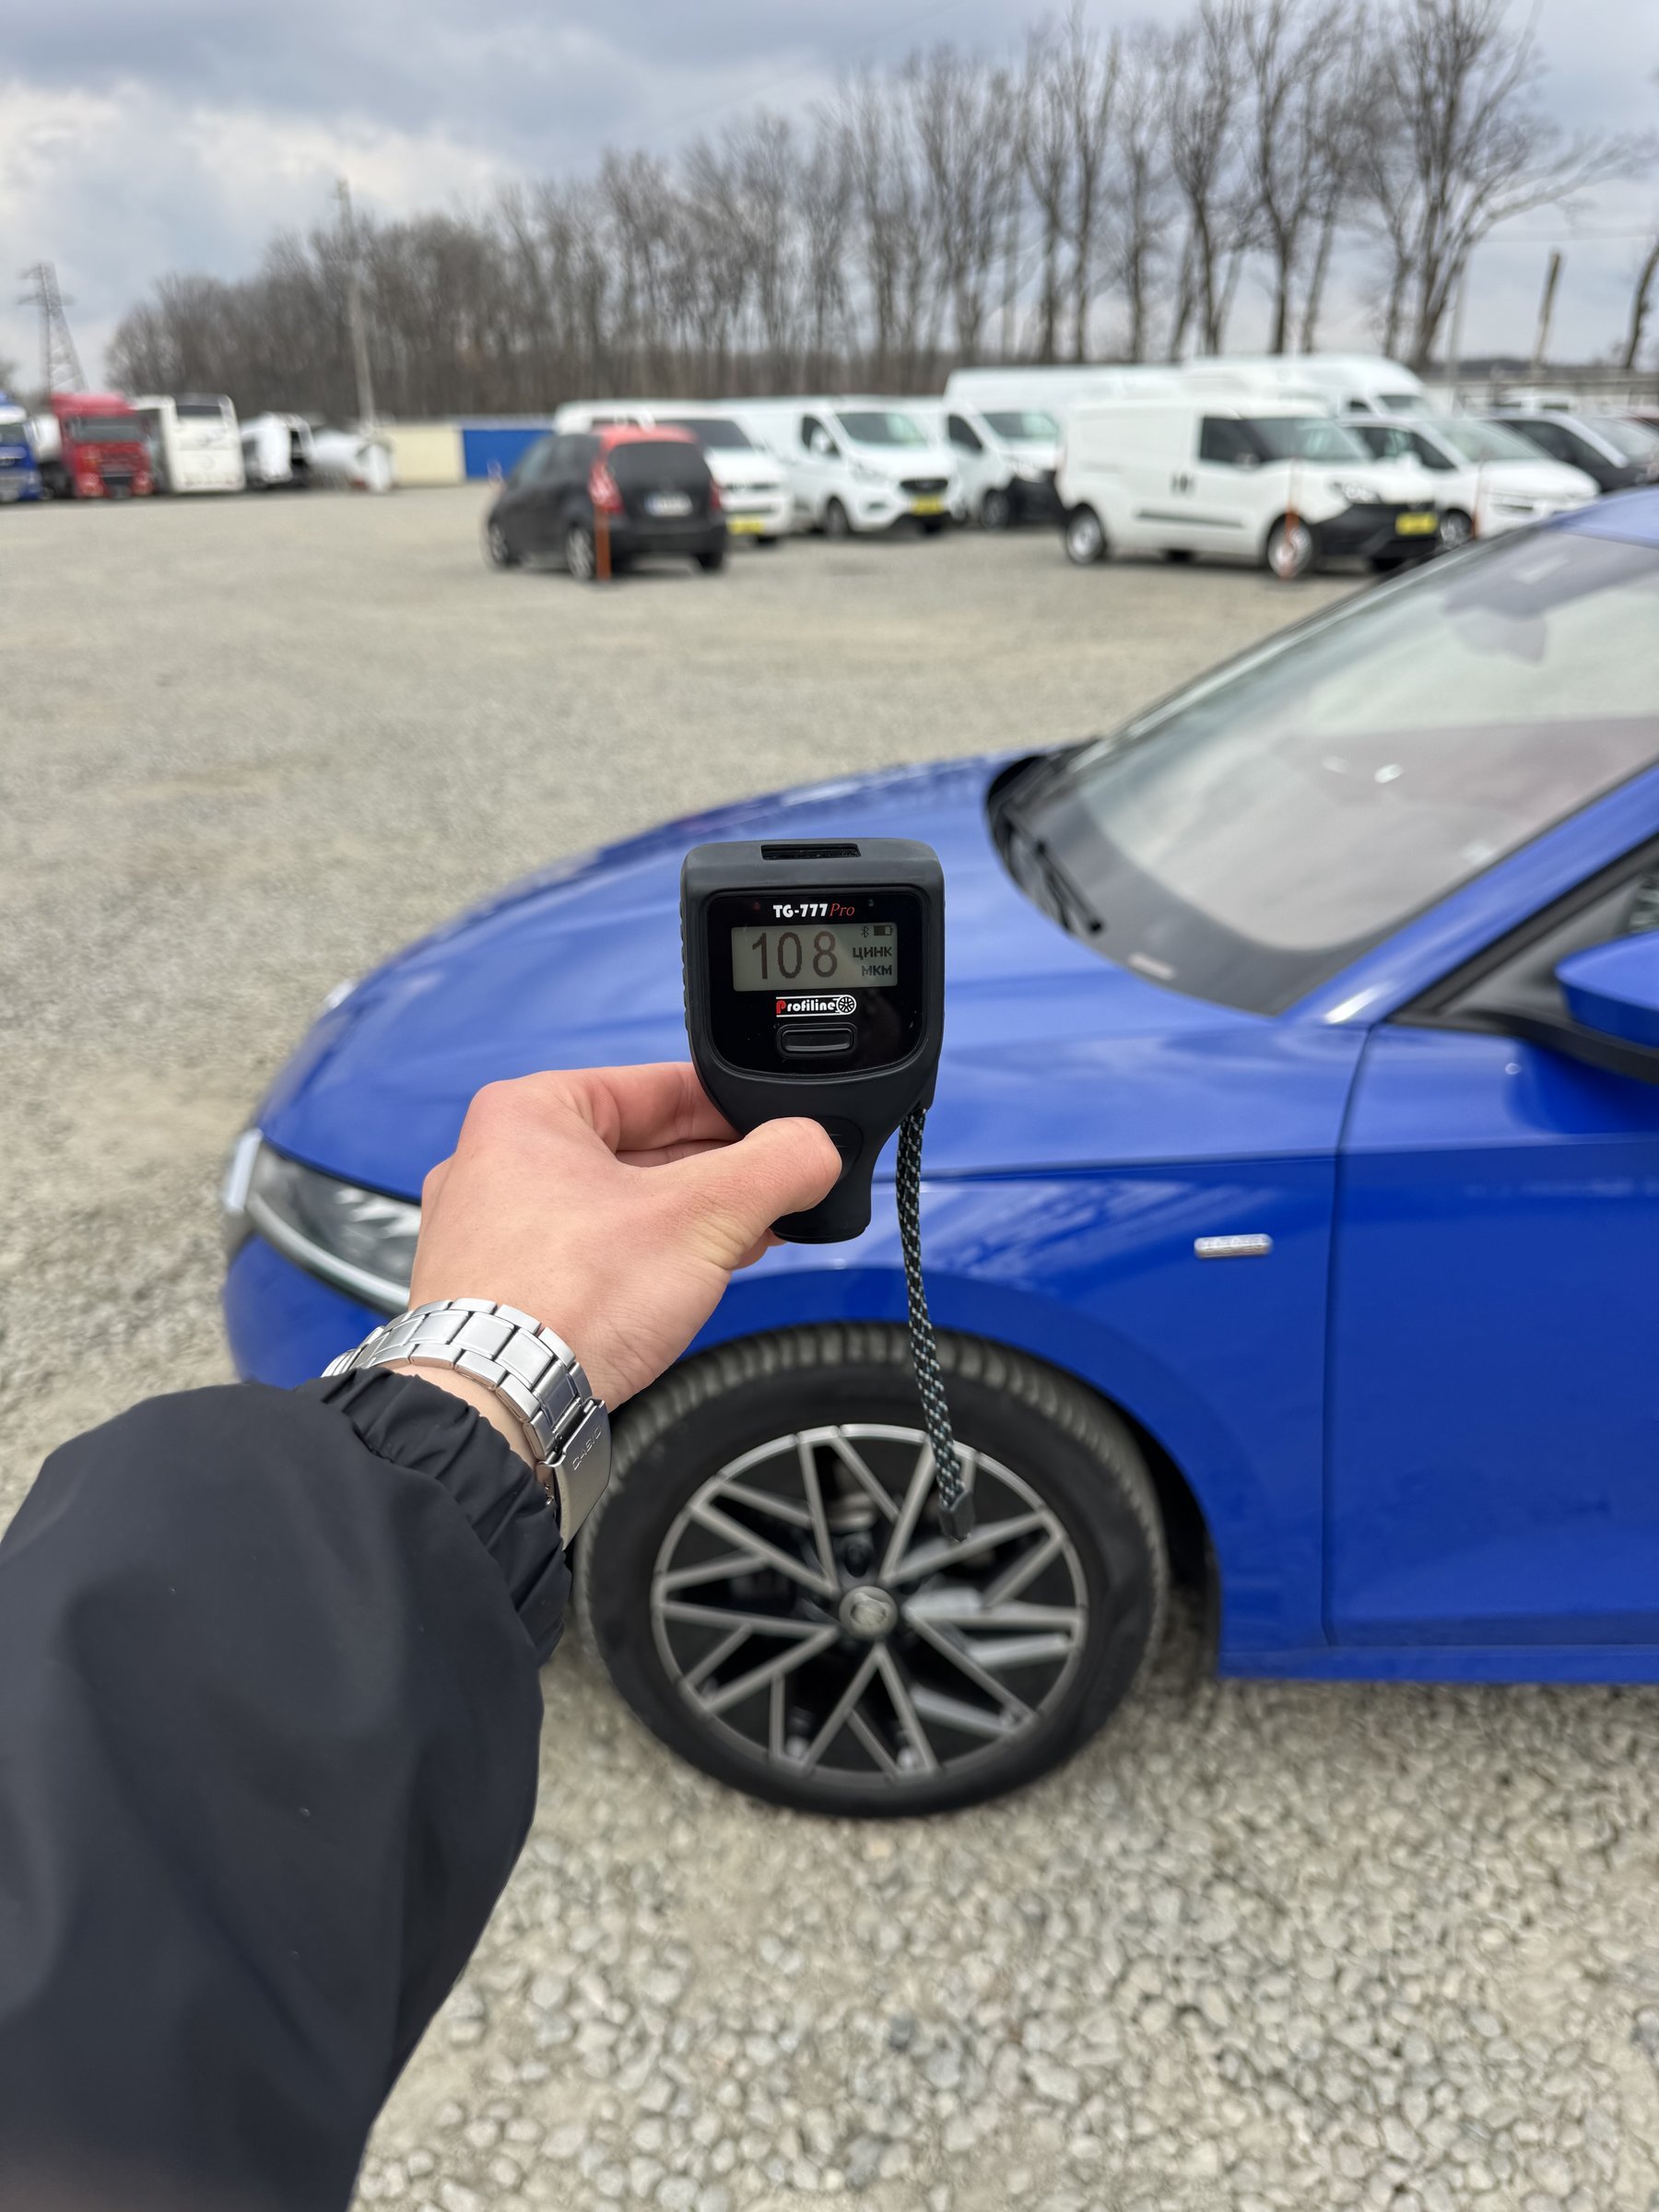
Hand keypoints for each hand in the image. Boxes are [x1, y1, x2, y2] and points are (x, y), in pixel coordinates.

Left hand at [402, 1065, 840, 1420]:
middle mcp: (497, 1163)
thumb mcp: (703, 1218)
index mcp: (528, 1112)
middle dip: (715, 1173)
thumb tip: (817, 1149)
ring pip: (615, 1206)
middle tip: (775, 1192)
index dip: (733, 1108)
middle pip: (639, 1148)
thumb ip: (776, 1167)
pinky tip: (689, 1282)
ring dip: (686, 1222)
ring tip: (746, 1239)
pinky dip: (643, 1261)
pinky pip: (589, 1254)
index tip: (781, 1130)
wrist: (498, 1407)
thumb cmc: (565, 1303)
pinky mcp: (500, 1289)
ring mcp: (492, 1231)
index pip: (657, 1085)